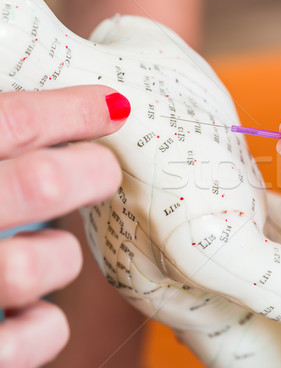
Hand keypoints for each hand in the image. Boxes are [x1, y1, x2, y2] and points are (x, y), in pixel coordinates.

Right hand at [0, 86, 128, 367]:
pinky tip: (29, 311)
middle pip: (44, 184)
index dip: (70, 111)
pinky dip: (45, 325)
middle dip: (92, 173)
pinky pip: (39, 333)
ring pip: (41, 266)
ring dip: (58, 256)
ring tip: (44, 252)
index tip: (111, 106)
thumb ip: (0, 145)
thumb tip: (62, 117)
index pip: (11, 121)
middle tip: (102, 171)